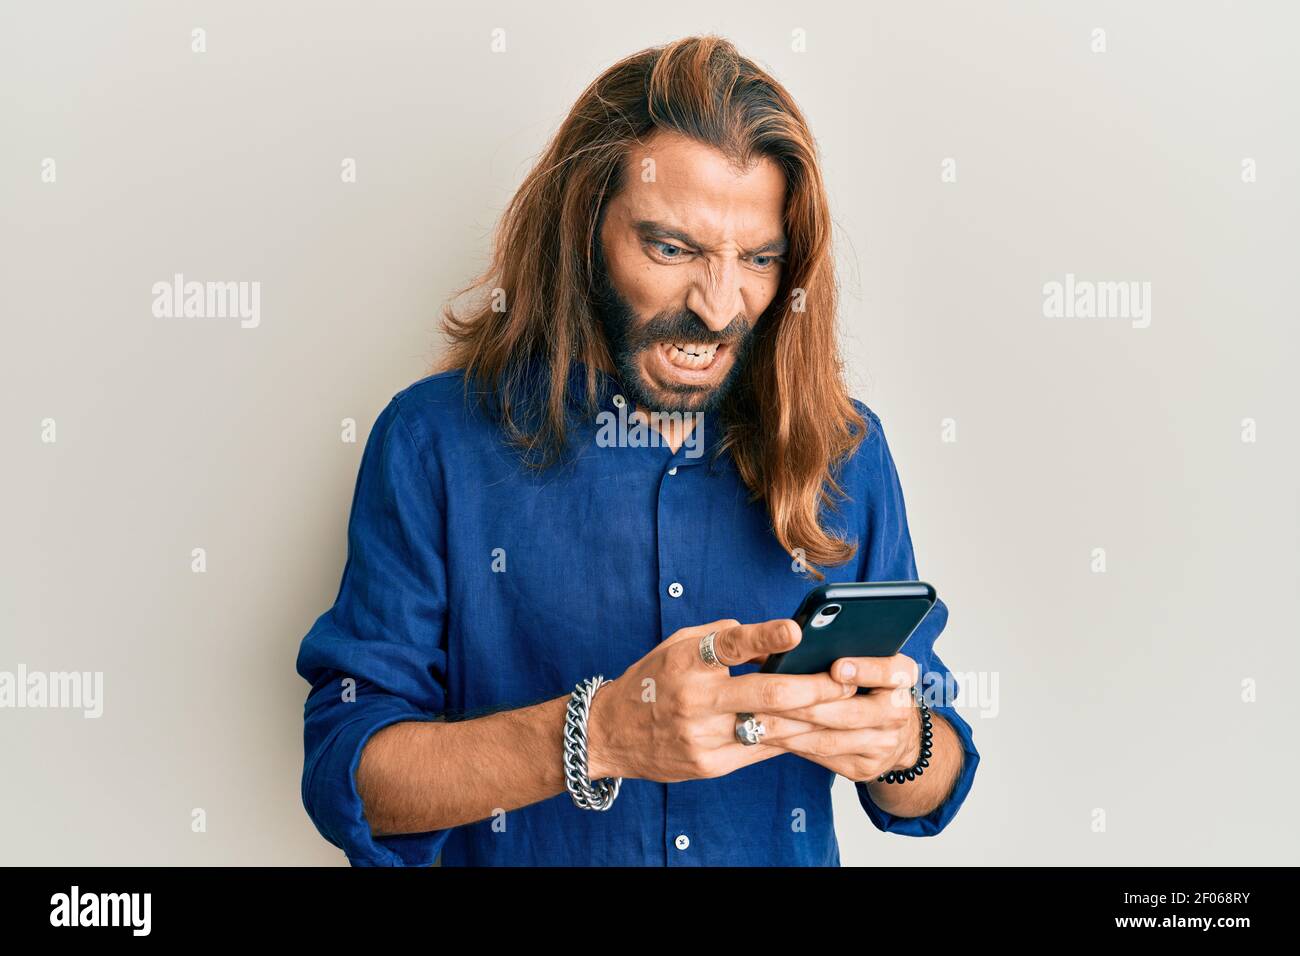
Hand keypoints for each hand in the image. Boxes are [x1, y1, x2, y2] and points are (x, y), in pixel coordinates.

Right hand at [585, 618, 859, 782]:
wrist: (607, 734)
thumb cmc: (651, 681)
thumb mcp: (676, 646)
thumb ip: (720, 637)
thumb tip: (771, 639)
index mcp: (686, 660)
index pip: (730, 644)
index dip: (765, 636)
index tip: (796, 630)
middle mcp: (694, 698)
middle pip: (765, 694)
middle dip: (813, 688)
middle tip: (845, 680)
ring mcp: (701, 735)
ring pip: (769, 727)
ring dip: (810, 717)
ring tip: (842, 707)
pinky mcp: (707, 764)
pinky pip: (758, 749)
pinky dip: (786, 738)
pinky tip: (811, 729)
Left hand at [757, 654, 922, 782]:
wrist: (896, 731)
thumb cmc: (866, 681)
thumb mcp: (866, 657)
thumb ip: (840, 646)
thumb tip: (795, 635)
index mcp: (902, 675)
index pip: (889, 671)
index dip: (863, 670)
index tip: (836, 667)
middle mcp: (899, 711)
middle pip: (851, 711)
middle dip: (806, 704)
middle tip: (768, 697)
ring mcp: (883, 744)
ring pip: (830, 739)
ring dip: (788, 730)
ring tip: (755, 719)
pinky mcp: (865, 768)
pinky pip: (822, 757)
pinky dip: (791, 746)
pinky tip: (767, 736)